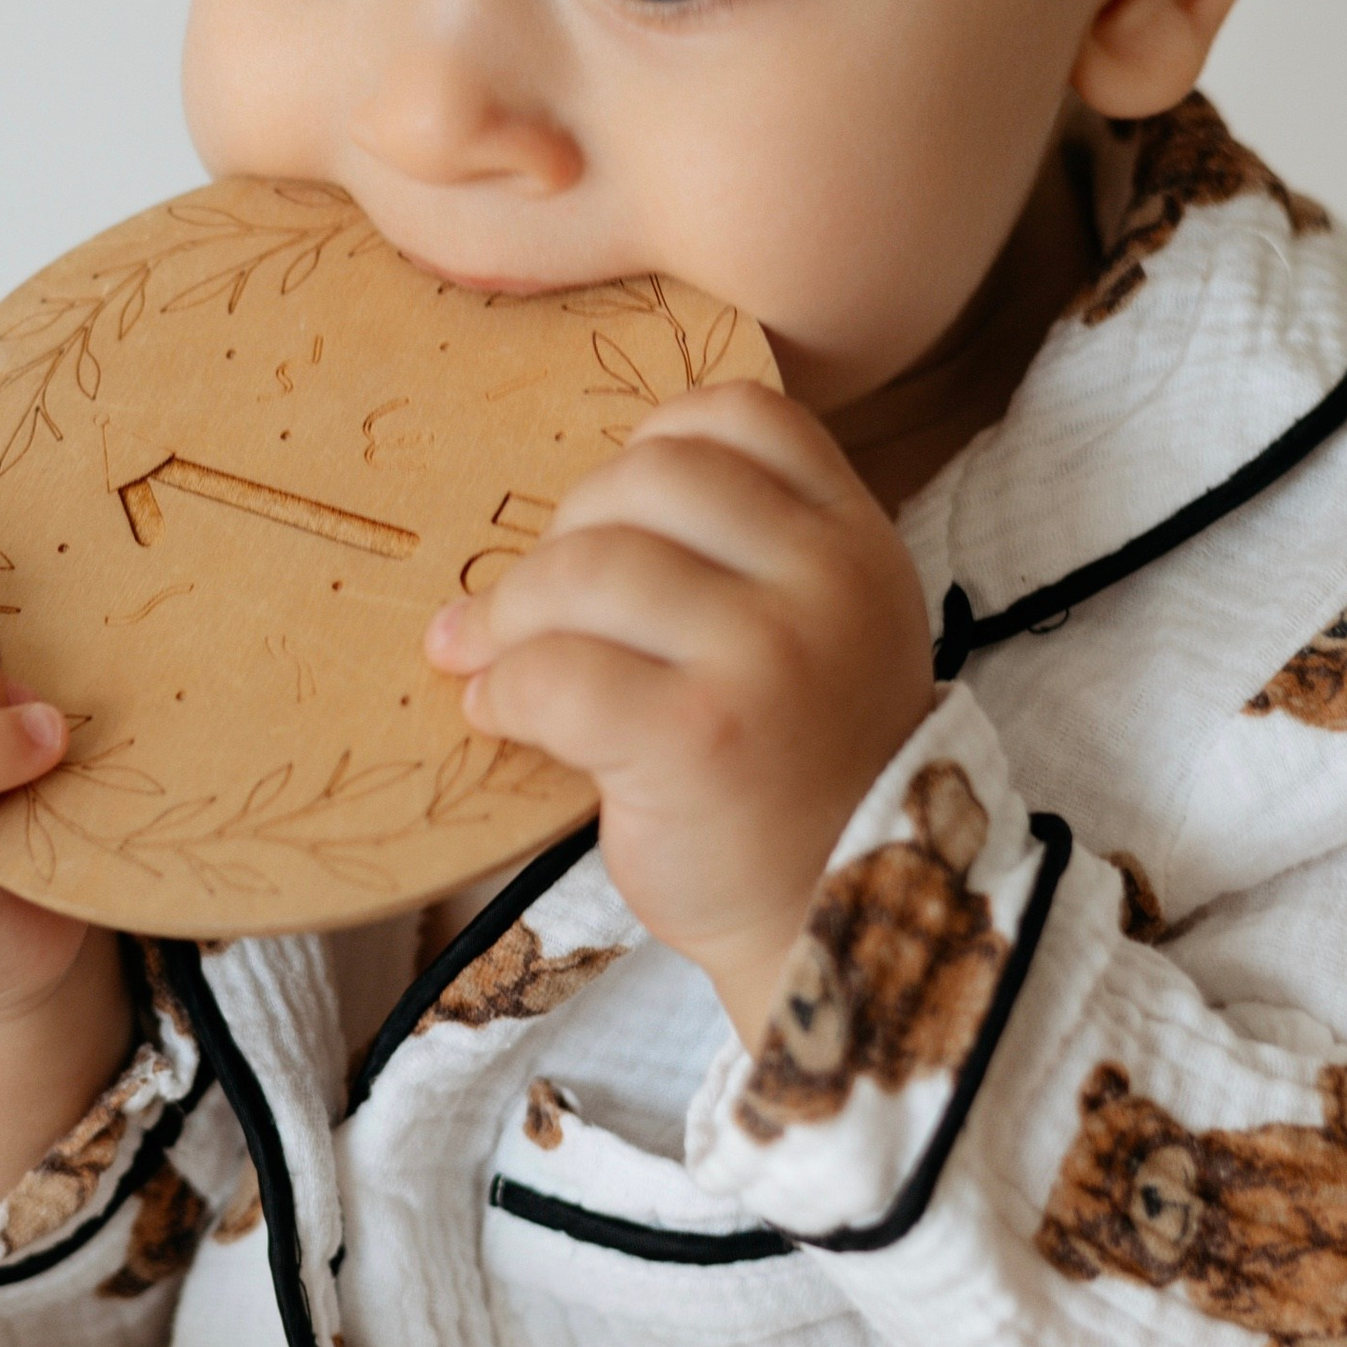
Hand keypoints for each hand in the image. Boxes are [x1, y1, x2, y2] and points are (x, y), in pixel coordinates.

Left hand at [423, 382, 934, 1038]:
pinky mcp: (695, 738)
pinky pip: (554, 671)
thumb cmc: (800, 777)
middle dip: (558, 539)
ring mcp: (765, 656)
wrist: (834, 929)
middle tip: (530, 610)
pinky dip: (501, 690)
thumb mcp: (819, 635)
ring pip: (585, 567)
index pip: (742, 417)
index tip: (610, 516)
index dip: (650, 444)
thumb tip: (561, 518)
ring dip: (509, 615)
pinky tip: (500, 716)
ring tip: (491, 663)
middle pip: (644, 479)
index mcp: (855, 541)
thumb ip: (738, 556)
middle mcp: (825, 582)